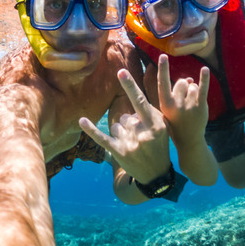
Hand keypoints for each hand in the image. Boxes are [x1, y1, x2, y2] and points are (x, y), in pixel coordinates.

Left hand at [79, 69, 170, 183]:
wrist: (156, 174)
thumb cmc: (159, 145)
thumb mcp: (162, 126)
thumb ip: (149, 110)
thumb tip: (133, 96)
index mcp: (154, 123)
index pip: (140, 100)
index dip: (130, 86)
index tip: (121, 71)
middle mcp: (142, 133)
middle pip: (125, 116)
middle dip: (130, 124)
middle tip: (140, 137)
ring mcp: (130, 144)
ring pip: (116, 126)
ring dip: (121, 133)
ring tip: (133, 145)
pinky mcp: (119, 152)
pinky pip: (102, 137)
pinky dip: (91, 130)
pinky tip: (82, 121)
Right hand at [157, 54, 209, 145]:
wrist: (188, 139)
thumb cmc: (176, 121)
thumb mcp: (169, 108)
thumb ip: (175, 92)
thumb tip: (188, 79)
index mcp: (165, 104)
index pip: (163, 82)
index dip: (163, 69)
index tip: (163, 56)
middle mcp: (176, 104)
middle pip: (181, 82)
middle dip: (183, 87)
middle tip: (183, 101)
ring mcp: (189, 106)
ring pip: (192, 86)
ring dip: (193, 91)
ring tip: (191, 105)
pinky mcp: (201, 107)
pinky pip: (203, 89)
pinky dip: (204, 78)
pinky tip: (205, 69)